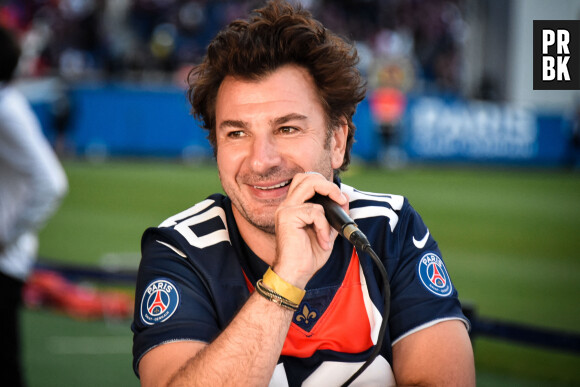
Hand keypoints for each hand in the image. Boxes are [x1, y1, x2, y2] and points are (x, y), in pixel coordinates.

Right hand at [271, 172, 347, 288]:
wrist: (296, 273)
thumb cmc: (308, 256)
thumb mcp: (327, 232)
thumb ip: (334, 215)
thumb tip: (344, 198)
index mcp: (294, 207)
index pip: (306, 182)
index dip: (325, 185)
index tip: (340, 199)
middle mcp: (287, 205)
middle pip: (305, 177)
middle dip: (326, 184)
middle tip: (339, 199)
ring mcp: (285, 209)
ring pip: (309, 184)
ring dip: (328, 195)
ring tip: (335, 214)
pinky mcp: (287, 217)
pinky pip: (315, 211)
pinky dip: (324, 226)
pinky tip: (323, 240)